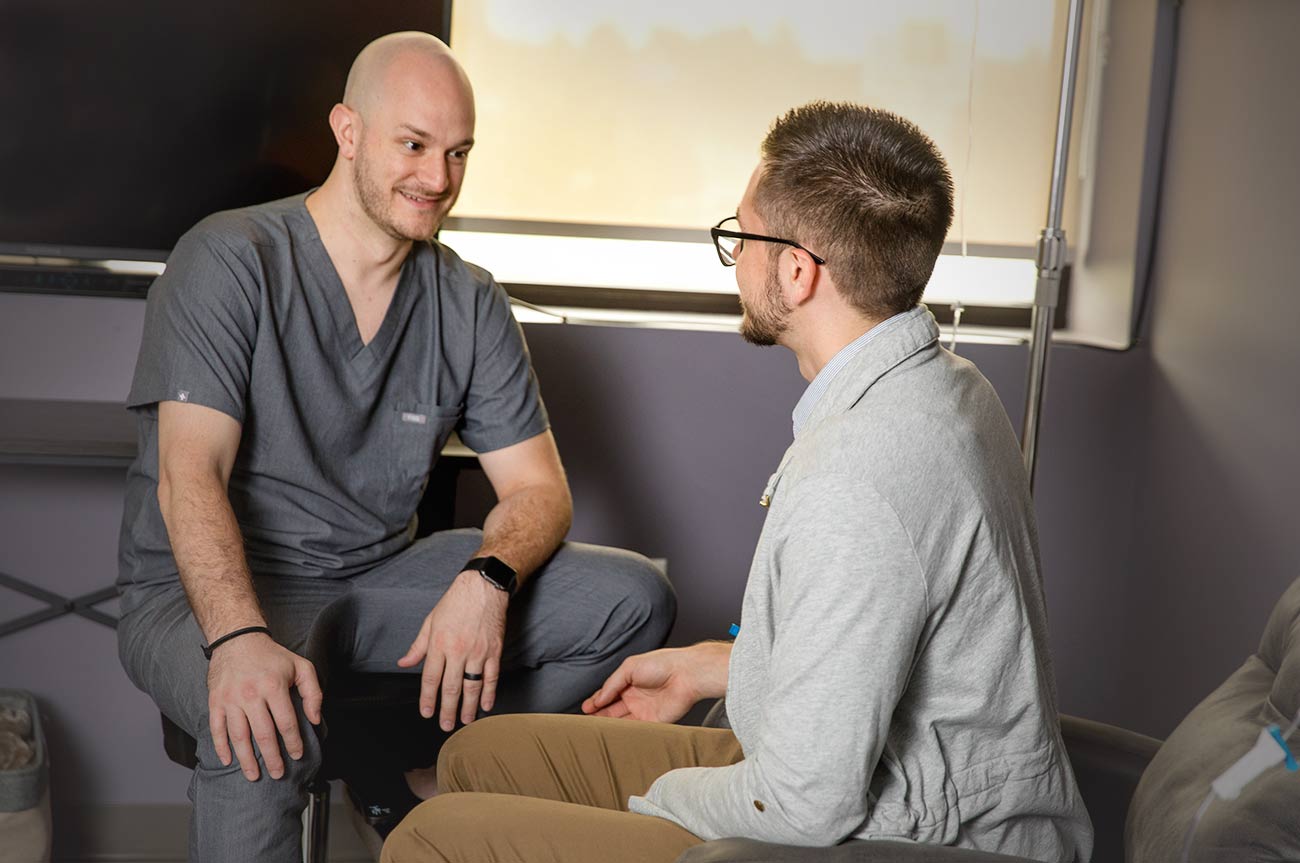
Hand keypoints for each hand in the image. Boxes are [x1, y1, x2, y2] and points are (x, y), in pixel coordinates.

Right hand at [206, 633, 322, 781]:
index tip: (297, 755)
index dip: (293, 742)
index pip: (286, 722)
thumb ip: (313, 692)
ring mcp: (230, 699)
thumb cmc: (272, 656)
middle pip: (263, 734)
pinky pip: (217, 729)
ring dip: (246, 759)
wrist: (238, 640)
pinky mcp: (215, 702)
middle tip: (277, 774)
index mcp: (274, 686)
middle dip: (272, 758)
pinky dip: (220, 747)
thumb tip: (314, 719)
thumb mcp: (301, 666)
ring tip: (253, 775)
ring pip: (239, 736)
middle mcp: (251, 694)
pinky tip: (227, 761)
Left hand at [398, 571, 508, 731]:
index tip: (426, 712)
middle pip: (451, 687)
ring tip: (465, 720)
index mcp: (439, 643)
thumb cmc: (456, 602)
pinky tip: (485, 705)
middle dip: (447, 709)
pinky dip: (489, 693)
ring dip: (468, 706)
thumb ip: (418, 646)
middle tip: (445, 725)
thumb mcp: (430, 621)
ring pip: (472, 686)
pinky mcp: (494, 650)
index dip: (428, 699)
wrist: (483, 587)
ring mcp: (478, 652)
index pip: (431, 678)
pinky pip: (491, 676)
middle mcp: (458, 650)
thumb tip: (404, 663)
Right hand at [582, 642, 729, 723]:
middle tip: (585, 722)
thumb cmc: (661, 664)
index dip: (596, 701)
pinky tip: (611, 734)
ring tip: (593, 730)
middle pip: (612, 709)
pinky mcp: (653, 722)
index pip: (608, 693)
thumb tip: (598, 698)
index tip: (585, 708)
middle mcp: (635, 696)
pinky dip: (622, 733)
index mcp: (629, 681)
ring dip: (608, 725)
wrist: (686, 675)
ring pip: (621, 721)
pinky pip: (634, 729)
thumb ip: (612, 684)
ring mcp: (643, 710)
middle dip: (599, 715)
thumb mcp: (629, 667)